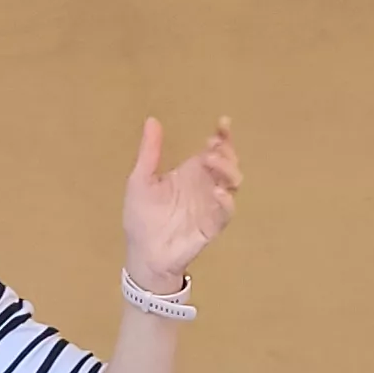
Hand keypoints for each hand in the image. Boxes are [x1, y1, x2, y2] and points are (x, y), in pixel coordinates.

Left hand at [119, 115, 240, 292]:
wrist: (143, 252)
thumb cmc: (142, 217)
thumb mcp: (141, 180)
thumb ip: (149, 152)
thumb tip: (152, 120)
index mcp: (192, 172)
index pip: (214, 149)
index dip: (222, 136)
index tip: (223, 122)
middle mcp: (206, 185)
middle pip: (228, 163)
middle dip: (225, 151)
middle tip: (211, 147)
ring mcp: (211, 205)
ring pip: (233, 183)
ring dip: (227, 170)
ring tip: (212, 162)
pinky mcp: (212, 225)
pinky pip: (226, 212)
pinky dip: (227, 202)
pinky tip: (218, 194)